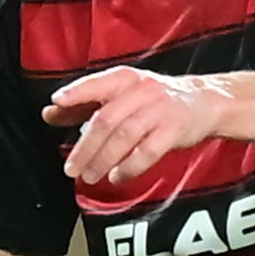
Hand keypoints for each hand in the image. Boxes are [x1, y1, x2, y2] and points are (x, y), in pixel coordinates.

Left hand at [45, 66, 234, 187]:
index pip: (97, 84)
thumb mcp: (121, 95)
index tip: (56, 104)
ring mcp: (160, 109)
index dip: (76, 94)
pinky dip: (130, 166)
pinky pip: (149, 151)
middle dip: (86, 147)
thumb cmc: (155, 100)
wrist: (205, 102)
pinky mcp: (175, 129)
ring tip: (90, 176)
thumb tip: (49, 113)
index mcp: (125, 79)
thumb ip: (84, 105)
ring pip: (125, 136)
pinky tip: (118, 176)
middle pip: (107, 119)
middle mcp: (142, 90)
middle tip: (70, 168)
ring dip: (104, 159)